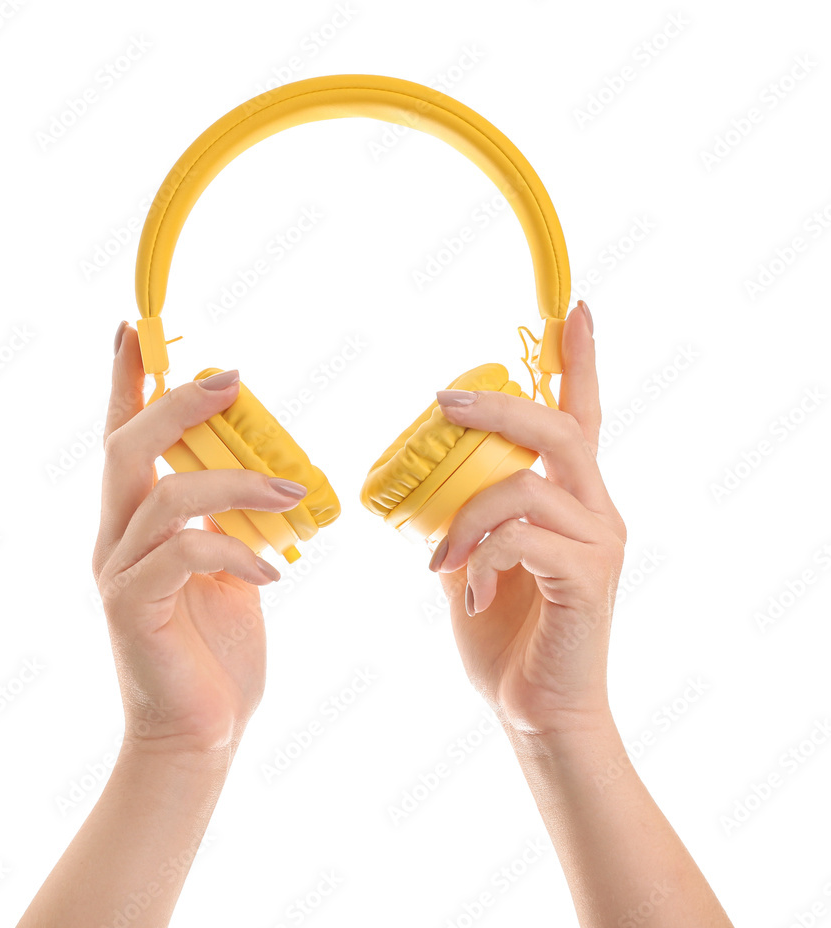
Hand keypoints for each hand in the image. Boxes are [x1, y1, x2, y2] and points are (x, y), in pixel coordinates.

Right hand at [91, 323, 307, 755]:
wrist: (201, 733)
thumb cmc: (217, 649)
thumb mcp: (231, 569)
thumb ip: (230, 522)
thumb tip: (267, 478)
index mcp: (138, 521)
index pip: (125, 437)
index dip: (127, 382)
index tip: (135, 328)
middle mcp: (116, 538)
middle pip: (127, 448)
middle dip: (177, 403)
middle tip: (232, 379)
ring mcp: (119, 573)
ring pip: (163, 497)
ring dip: (234, 484)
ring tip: (289, 494)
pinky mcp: (131, 608)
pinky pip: (180, 556)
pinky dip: (233, 551)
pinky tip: (272, 574)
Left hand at [429, 301, 626, 736]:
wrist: (537, 712)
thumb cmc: (506, 635)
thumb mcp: (473, 563)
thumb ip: (464, 520)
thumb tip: (422, 492)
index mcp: (572, 498)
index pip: (581, 415)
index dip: (579, 362)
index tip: (575, 310)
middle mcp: (596, 510)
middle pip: (560, 429)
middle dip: (499, 407)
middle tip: (441, 404)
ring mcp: (598, 543)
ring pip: (529, 485)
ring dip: (468, 514)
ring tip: (438, 556)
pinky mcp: (589, 578)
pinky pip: (526, 538)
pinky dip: (484, 554)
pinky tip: (468, 589)